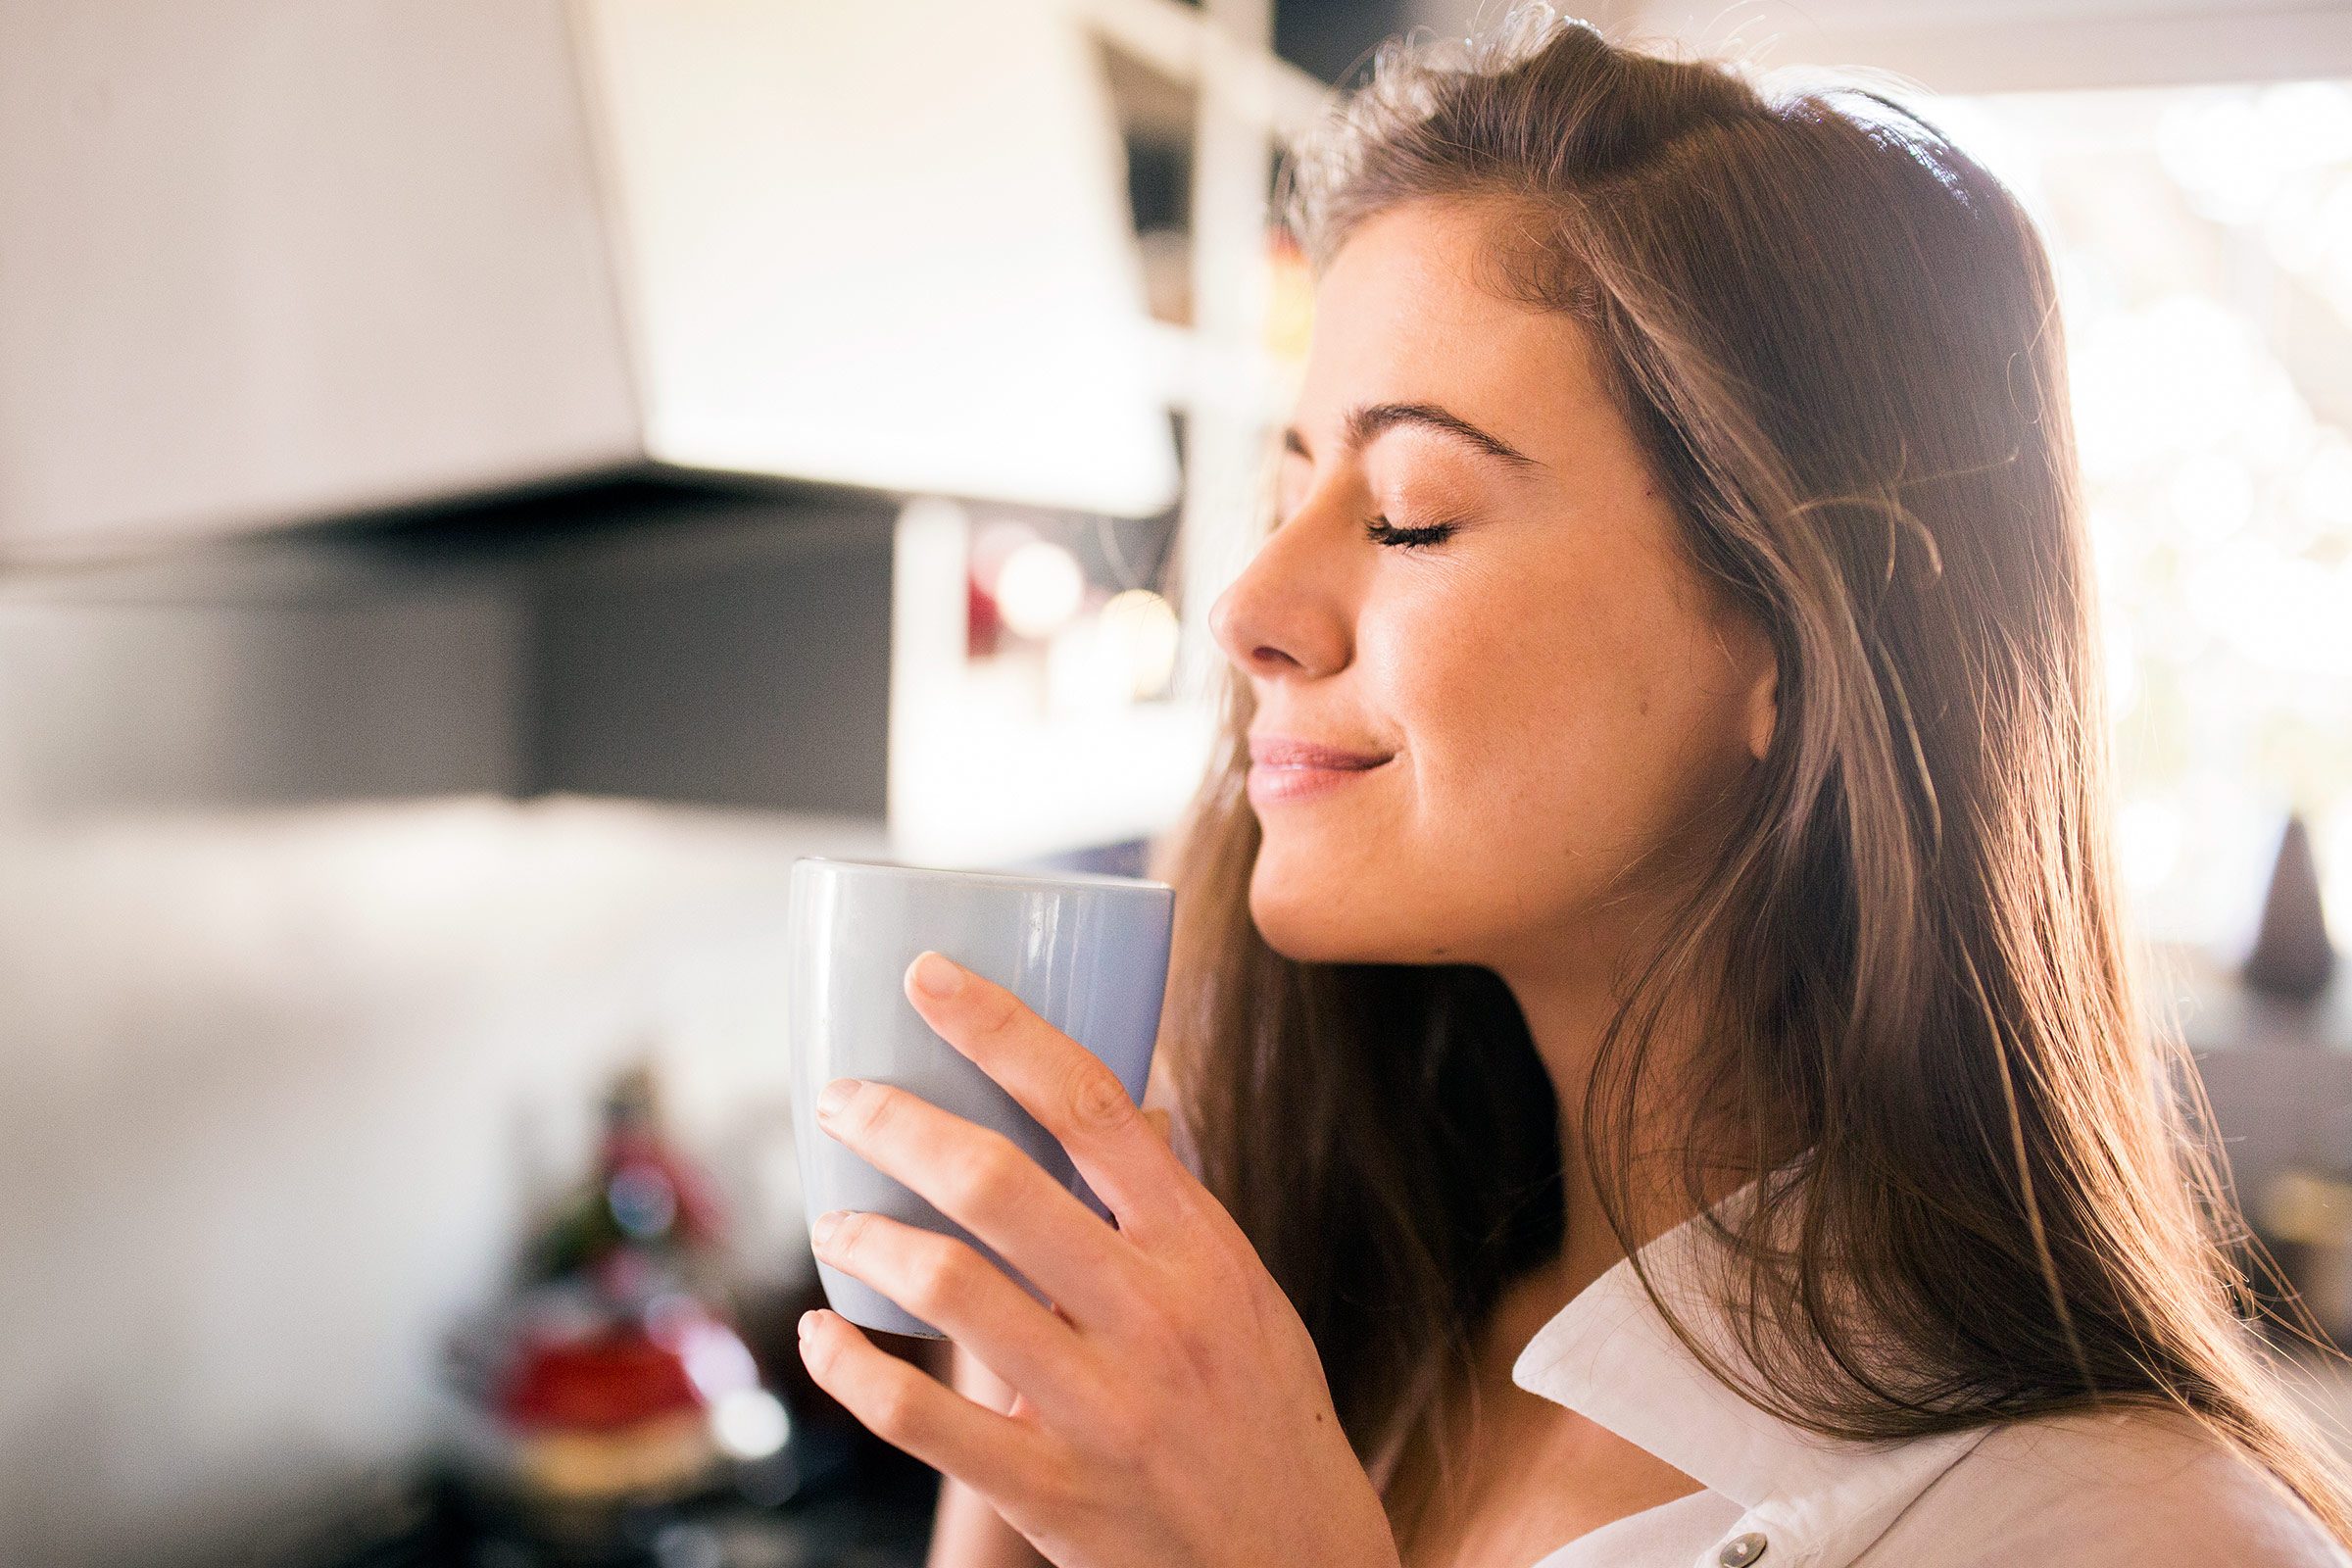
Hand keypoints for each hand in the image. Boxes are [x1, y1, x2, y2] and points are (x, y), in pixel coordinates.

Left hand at [799, 949, 1400, 1567]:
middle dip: (898, 1123)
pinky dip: (851, 1370)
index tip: (928, 976)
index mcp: (1203, 1248)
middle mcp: (1156, 1316)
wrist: (1296, 1565)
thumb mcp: (1246, 1293)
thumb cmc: (1261, 1412)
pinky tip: (822, 1337)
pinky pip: (922, 1420)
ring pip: (951, 1290)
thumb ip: (1174, 1208)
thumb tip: (1120, 1103)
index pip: (1093, 1106)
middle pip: (1001, 1183)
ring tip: (835, 1220)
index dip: (1001, 1028)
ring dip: (869, 1238)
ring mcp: (1103, 1409)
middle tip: (845, 1101)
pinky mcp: (1054, 1493)